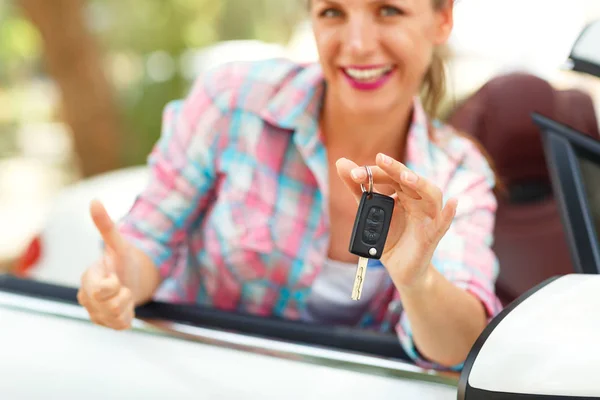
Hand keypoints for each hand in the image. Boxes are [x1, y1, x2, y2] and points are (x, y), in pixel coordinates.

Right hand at [77, 200, 135, 329]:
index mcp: (87, 278)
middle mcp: (86, 298)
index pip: (101, 289)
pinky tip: (126, 305)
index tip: (116, 277)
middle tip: (123, 285)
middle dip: (124, 294)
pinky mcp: (106, 324)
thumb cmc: (123, 260)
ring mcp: (95, 313)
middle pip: (110, 304)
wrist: (135, 278)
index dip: (114, 284)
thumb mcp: (119, 243)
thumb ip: (106, 225)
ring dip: (128, 303)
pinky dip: (129, 315)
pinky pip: (122, 325)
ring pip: (117, 315)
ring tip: (125, 293)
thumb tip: (95, 200)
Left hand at [336, 153, 457, 288]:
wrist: (401, 270)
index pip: (392, 175)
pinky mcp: (432, 236)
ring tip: (405, 177)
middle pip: (411, 180)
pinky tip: (452, 202)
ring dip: (419, 184)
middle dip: (395, 169)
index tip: (354, 173)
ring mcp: (428, 217)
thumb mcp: (369, 213)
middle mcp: (418, 201)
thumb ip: (358, 189)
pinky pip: (443, 223)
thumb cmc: (389, 238)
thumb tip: (341, 162)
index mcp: (404, 193)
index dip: (375, 172)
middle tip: (379, 159)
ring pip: (431, 195)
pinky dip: (449, 213)